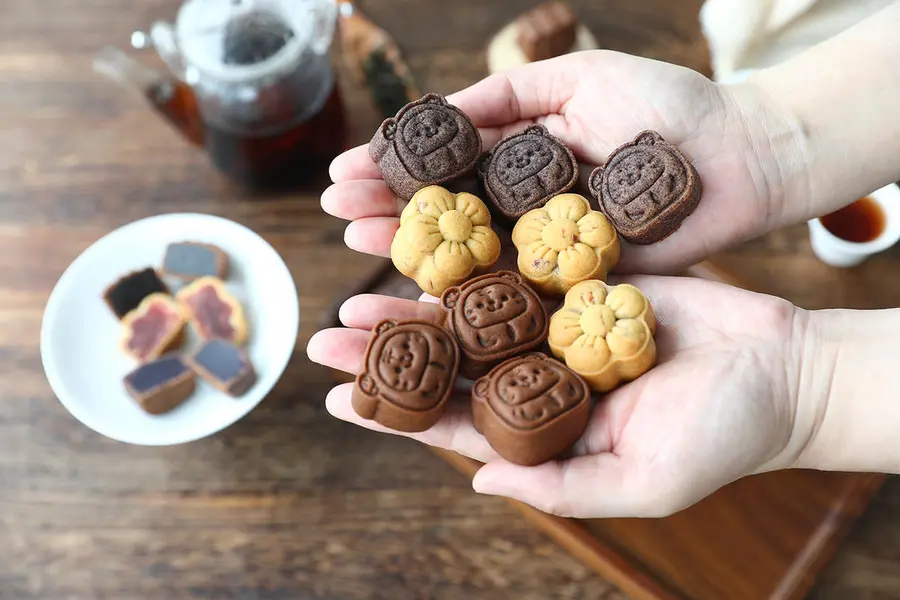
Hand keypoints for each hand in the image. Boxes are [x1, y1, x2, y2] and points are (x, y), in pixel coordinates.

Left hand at [307, 275, 811, 517]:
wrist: (780, 368)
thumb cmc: (721, 438)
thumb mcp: (643, 482)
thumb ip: (560, 488)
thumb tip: (477, 485)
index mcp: (546, 429)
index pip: (455, 424)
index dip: (396, 415)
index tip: (338, 402)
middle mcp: (541, 376)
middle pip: (448, 363)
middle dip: (386, 353)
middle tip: (324, 337)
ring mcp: (558, 326)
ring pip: (471, 313)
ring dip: (414, 303)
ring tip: (355, 291)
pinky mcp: (582, 282)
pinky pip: (519, 269)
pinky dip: (476, 261)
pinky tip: (430, 249)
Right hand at [321, 50, 803, 273]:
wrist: (739, 158)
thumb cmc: (666, 107)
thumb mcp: (581, 78)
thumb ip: (511, 95)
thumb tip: (440, 113)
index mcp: (523, 154)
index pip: (443, 164)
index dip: (395, 167)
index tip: (345, 169)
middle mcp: (524, 204)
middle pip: (444, 210)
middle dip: (387, 208)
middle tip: (334, 210)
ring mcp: (545, 244)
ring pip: (466, 251)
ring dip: (410, 247)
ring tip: (354, 242)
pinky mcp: (573, 280)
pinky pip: (511, 288)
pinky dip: (467, 291)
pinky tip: (419, 288)